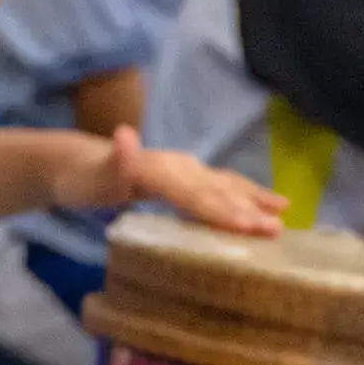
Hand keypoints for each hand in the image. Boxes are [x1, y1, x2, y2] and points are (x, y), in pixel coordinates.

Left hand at [53, 127, 284, 235]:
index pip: (195, 194)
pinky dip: (247, 192)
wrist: (78, 164)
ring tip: (285, 213)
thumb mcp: (92, 176)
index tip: (249, 226)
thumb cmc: (85, 179)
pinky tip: (270, 203)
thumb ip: (113, 161)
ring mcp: (185, 169)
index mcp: (159, 170)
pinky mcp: (188, 176)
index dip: (222, 211)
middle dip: (248, 209)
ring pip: (225, 184)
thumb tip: (124, 134)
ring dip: (254, 199)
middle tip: (278, 230)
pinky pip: (223, 184)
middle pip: (216, 190)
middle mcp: (178, 166)